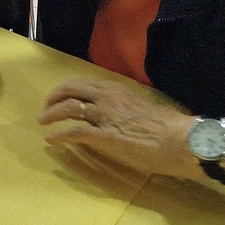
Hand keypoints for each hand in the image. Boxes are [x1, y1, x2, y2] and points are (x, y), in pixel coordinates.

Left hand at [39, 79, 198, 178]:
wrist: (181, 140)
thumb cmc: (168, 128)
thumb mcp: (141, 108)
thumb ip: (123, 108)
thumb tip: (114, 116)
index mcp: (116, 90)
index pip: (83, 83)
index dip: (66, 90)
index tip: (59, 97)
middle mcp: (106, 98)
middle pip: (70, 90)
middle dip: (53, 98)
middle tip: (46, 108)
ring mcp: (104, 116)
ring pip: (68, 108)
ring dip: (51, 114)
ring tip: (42, 122)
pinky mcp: (104, 136)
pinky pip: (74, 132)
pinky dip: (59, 135)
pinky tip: (51, 140)